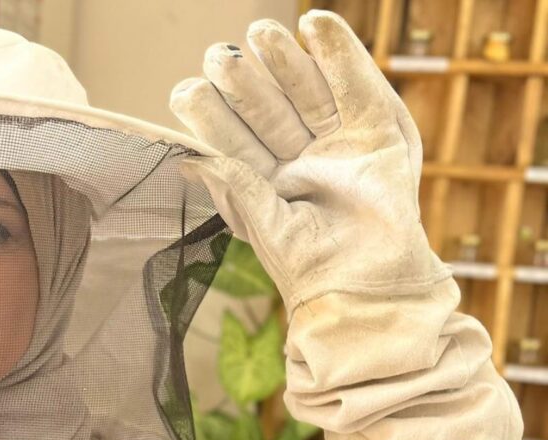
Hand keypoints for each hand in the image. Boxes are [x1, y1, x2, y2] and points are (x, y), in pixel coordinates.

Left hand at [170, 11, 450, 318]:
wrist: (368, 288)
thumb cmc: (310, 269)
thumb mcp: (264, 226)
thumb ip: (234, 188)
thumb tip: (190, 161)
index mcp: (263, 184)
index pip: (231, 140)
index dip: (211, 116)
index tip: (185, 92)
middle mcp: (297, 160)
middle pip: (266, 110)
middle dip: (244, 84)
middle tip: (221, 56)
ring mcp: (336, 146)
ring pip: (307, 93)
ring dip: (285, 61)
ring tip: (261, 31)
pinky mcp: (377, 136)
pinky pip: (356, 88)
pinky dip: (340, 55)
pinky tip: (317, 24)